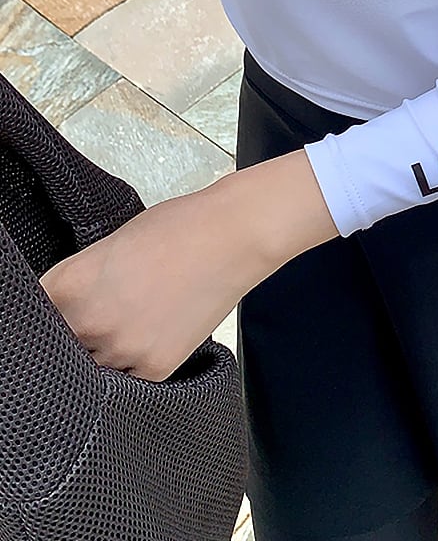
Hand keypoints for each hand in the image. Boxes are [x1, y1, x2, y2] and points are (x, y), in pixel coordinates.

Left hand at [39, 150, 337, 381]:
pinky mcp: (154, 369)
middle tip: (105, 317)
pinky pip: (127, 380)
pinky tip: (150, 335)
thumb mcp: (108, 245)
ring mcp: (122, 350)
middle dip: (74, 337)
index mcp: (69, 286)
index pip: (35, 318)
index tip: (62, 316)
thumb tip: (61, 314)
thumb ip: (76, 283)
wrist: (232, 237)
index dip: (50, 315)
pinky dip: (133, 364)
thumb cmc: (175, 229)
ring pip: (91, 370)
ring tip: (133, 323)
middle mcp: (88, 323)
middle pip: (59, 349)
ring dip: (102, 355)